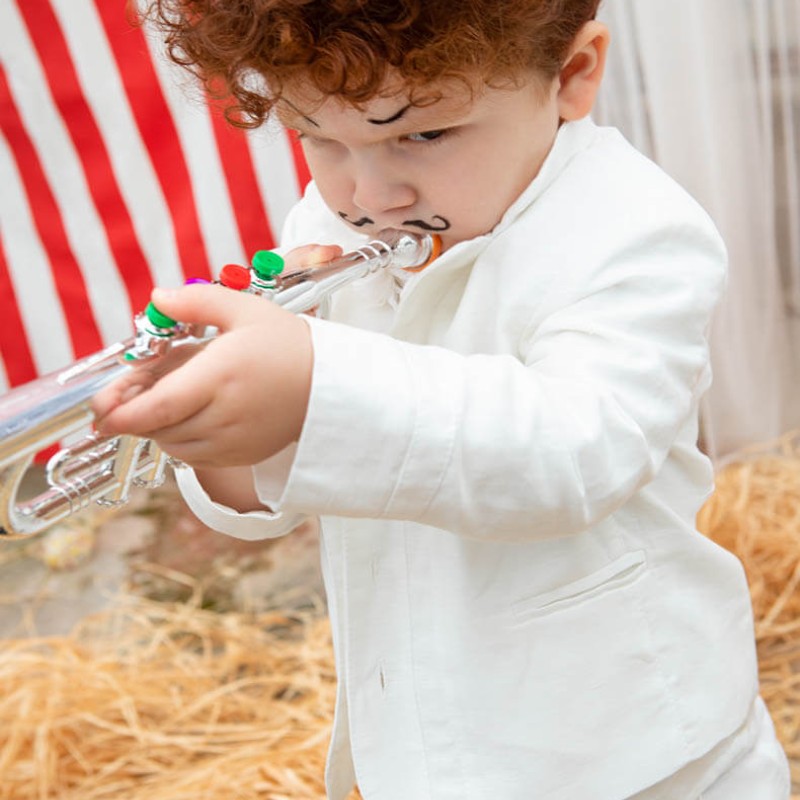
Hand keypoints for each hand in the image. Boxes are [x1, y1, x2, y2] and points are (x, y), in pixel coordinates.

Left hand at [92, 283, 312, 467]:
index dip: (120, 414)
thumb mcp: (245, 311)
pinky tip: (188, 415)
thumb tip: (156, 299)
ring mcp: (233, 440)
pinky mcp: (242, 455)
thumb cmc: (290, 346)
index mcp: (220, 375)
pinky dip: (180, 439)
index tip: (100, 410)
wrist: (333, 387)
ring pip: (172, 444)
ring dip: (156, 426)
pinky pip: (195, 456)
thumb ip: (195, 302)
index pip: (156, 408)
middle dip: (131, 414)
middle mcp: (224, 414)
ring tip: (163, 399)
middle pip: (157, 428)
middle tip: (121, 398)